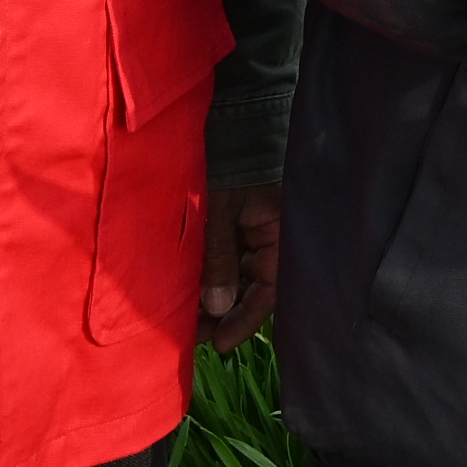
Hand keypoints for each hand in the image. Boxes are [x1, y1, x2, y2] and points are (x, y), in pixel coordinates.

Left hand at [200, 179, 282, 349]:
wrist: (233, 122)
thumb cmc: (232, 163)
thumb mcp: (222, 213)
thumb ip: (220, 260)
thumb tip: (217, 309)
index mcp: (281, 239)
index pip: (267, 294)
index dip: (242, 322)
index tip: (217, 344)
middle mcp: (273, 241)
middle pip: (251, 291)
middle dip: (223, 315)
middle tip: (190, 335)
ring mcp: (256, 234)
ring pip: (238, 278)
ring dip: (215, 298)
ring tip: (185, 318)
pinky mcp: (240, 227)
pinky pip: (229, 260)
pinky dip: (212, 276)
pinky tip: (190, 291)